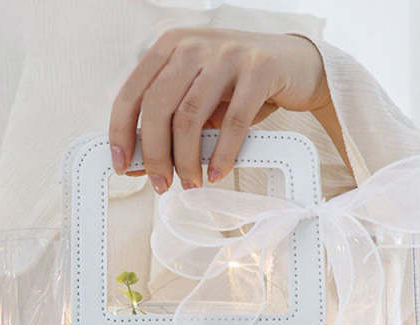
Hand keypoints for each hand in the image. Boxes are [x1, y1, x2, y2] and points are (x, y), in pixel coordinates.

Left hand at [109, 28, 337, 191]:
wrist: (297, 66)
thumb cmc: (240, 86)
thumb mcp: (200, 96)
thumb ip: (173, 122)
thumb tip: (142, 164)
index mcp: (170, 47)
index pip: (133, 92)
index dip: (121, 132)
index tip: (122, 165)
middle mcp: (194, 46)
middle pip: (158, 107)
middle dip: (155, 154)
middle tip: (161, 184)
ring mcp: (227, 54)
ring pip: (190, 116)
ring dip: (186, 159)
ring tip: (191, 183)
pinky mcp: (259, 69)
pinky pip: (233, 122)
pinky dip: (222, 155)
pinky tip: (217, 174)